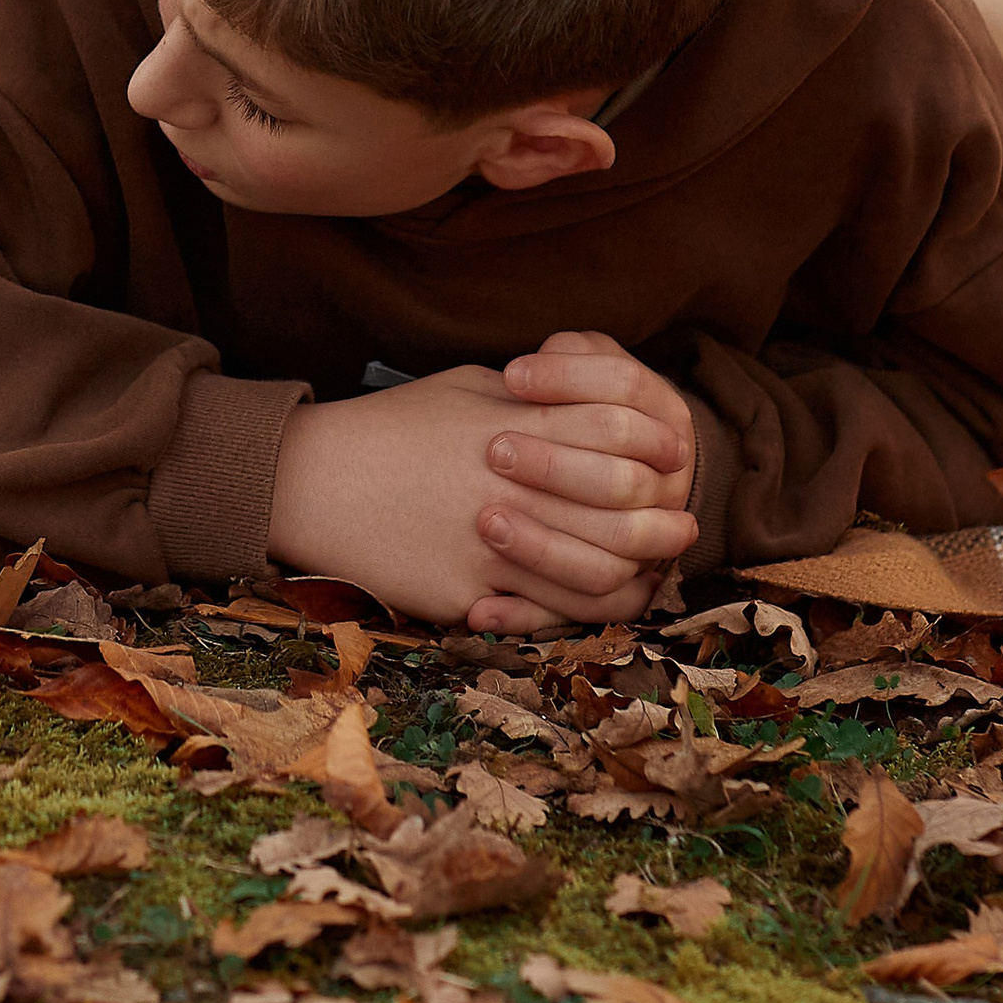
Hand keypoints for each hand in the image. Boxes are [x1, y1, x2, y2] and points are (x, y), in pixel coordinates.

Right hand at [267, 349, 696, 632]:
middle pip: (622, 508)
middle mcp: (512, 485)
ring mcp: (493, 546)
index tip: (674, 454)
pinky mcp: (469, 593)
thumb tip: (591, 405)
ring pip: (596, 572)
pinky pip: (544, 612)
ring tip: (655, 569)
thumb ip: (532, 400)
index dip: (654, 443)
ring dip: (638, 572)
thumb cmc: (394, 425)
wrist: (318, 480)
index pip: (615, 430)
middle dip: (663, 520)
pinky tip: (595, 600)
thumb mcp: (465, 389)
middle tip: (684, 525)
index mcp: (514, 425)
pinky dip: (580, 610)